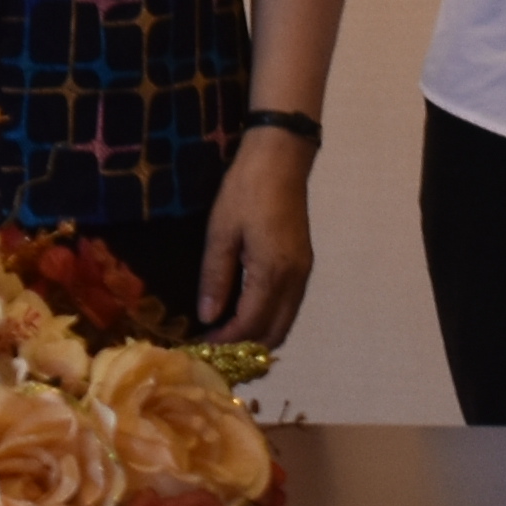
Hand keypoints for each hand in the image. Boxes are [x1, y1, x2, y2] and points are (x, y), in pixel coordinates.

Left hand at [194, 128, 315, 348]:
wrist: (281, 158)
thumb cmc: (246, 190)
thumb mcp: (221, 231)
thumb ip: (215, 277)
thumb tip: (207, 317)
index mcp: (272, 273)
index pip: (249, 324)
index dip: (225, 340)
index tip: (201, 344)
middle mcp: (294, 280)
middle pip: (274, 332)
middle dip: (245, 347)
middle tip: (215, 347)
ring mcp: (303, 272)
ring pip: (285, 321)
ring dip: (259, 334)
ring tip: (228, 334)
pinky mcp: (304, 263)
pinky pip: (289, 306)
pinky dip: (270, 318)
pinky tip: (247, 312)